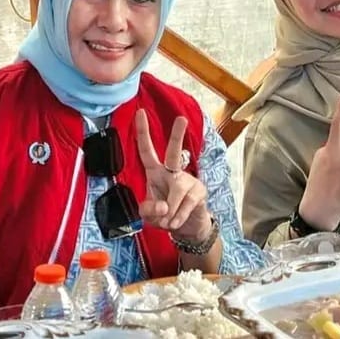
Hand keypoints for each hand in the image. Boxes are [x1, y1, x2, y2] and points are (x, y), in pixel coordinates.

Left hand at [135, 109, 211, 241]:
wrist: (187, 227)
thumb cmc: (165, 215)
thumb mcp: (149, 215)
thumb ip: (149, 211)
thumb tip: (164, 206)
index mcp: (155, 172)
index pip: (147, 151)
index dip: (143, 133)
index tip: (140, 112)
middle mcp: (172, 172)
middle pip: (174, 152)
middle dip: (177, 135)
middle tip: (182, 119)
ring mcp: (187, 180)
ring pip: (176, 189)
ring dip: (168, 212)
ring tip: (167, 221)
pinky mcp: (199, 192)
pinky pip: (184, 206)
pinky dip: (177, 219)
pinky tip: (176, 222)